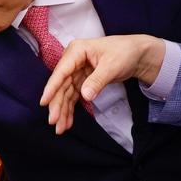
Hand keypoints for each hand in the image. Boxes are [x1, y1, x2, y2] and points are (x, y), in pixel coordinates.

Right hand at [39, 34, 166, 134]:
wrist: (137, 54)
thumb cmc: (124, 52)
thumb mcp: (112, 66)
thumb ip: (97, 80)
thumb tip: (85, 96)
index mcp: (77, 51)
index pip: (61, 72)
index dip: (52, 87)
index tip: (44, 102)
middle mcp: (72, 61)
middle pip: (61, 85)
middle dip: (57, 104)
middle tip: (54, 122)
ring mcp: (76, 71)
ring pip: (65, 93)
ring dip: (63, 110)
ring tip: (60, 128)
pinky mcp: (81, 80)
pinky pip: (73, 96)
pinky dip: (71, 109)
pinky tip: (68, 121)